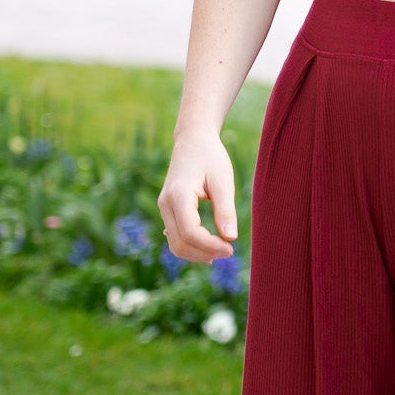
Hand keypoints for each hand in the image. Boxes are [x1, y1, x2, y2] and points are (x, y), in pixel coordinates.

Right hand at [158, 130, 239, 261]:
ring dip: (196, 253)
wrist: (192, 141)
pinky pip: (174, 237)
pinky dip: (190, 246)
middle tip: (229, 251)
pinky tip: (209, 248)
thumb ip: (225, 209)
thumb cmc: (210, 157)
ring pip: (175, 244)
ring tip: (221, 251)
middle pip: (180, 243)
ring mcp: (163, 208)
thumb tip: (231, 238)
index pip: (190, 232)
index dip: (210, 246)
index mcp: (178, 195)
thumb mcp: (223, 181)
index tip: (231, 248)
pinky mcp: (167, 210)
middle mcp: (165, 204)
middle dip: (204, 253)